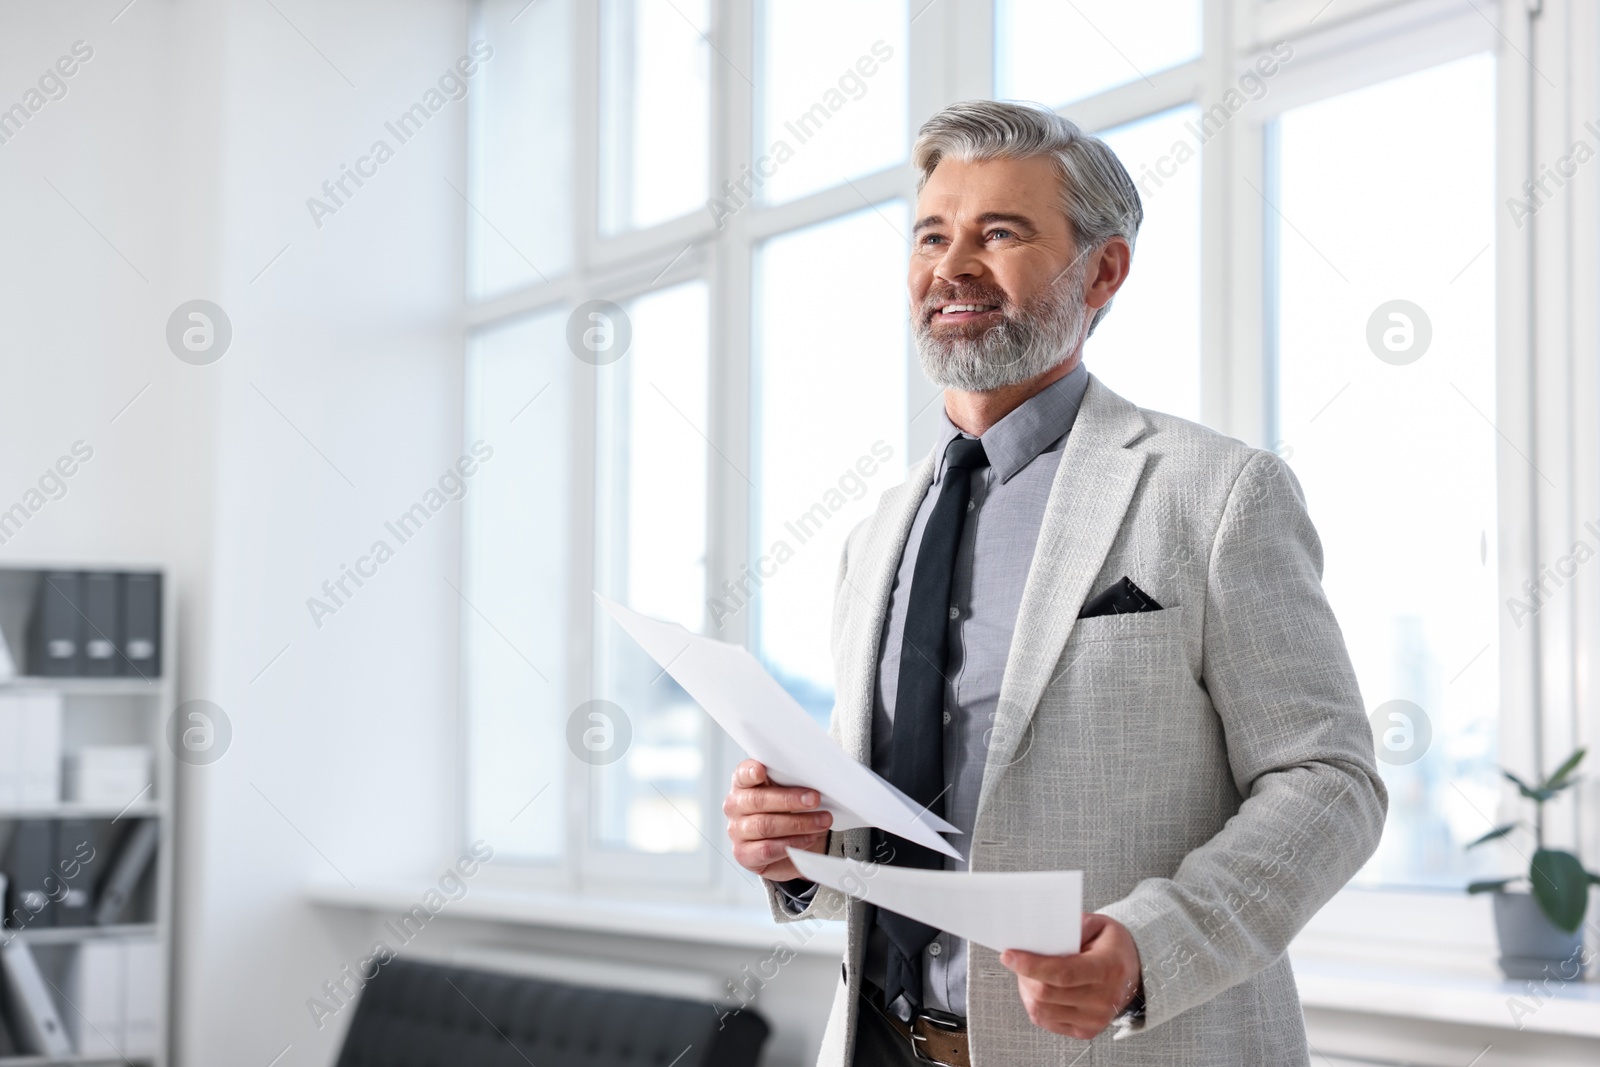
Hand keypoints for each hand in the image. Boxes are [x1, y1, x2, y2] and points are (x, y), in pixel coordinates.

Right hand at [723, 759, 831, 881]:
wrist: (789, 846)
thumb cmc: (787, 811)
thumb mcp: (789, 792)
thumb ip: (791, 782)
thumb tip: (813, 778)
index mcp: (743, 783)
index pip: (742, 774)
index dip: (750, 771)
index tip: (762, 771)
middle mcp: (735, 806)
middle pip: (758, 800)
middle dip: (790, 800)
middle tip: (814, 800)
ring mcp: (737, 831)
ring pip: (765, 825)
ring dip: (798, 824)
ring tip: (821, 822)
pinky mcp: (744, 854)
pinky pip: (767, 849)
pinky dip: (792, 843)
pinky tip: (808, 838)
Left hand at [1000, 913, 1142, 1039]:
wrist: (1133, 973)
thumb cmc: (1112, 946)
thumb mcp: (1097, 924)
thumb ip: (1069, 927)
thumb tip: (1038, 935)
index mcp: (1107, 969)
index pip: (1062, 973)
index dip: (1031, 965)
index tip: (1008, 955)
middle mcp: (1103, 999)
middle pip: (1046, 994)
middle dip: (1024, 975)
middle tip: (1017, 959)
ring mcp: (1095, 1019)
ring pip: (1041, 1010)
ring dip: (1026, 990)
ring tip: (1028, 973)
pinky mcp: (1085, 1031)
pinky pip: (1046, 1021)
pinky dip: (1035, 1004)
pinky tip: (1038, 988)